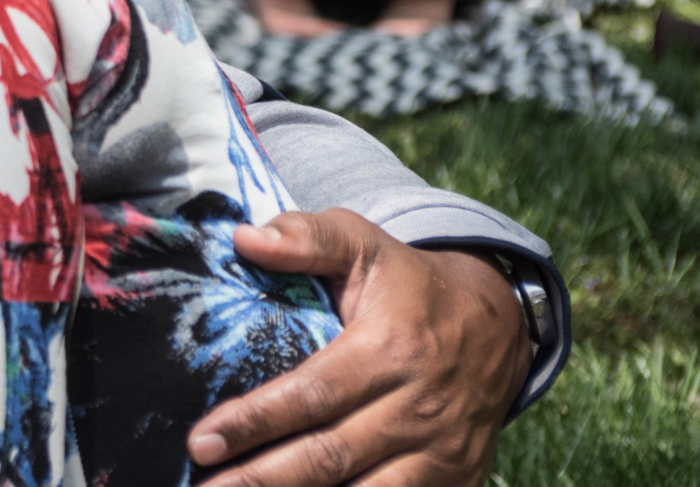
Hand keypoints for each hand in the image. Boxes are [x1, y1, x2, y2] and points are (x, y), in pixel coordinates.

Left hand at [189, 209, 528, 486]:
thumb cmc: (410, 283)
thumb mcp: (363, 244)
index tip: (201, 441)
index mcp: (388, 351)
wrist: (498, 323)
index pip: (311, 395)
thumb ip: (306, 238)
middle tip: (205, 486)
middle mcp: (417, 409)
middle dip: (262, 477)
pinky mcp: (456, 479)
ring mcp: (441, 452)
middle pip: (329, 456)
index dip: (254, 421)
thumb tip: (245, 237)